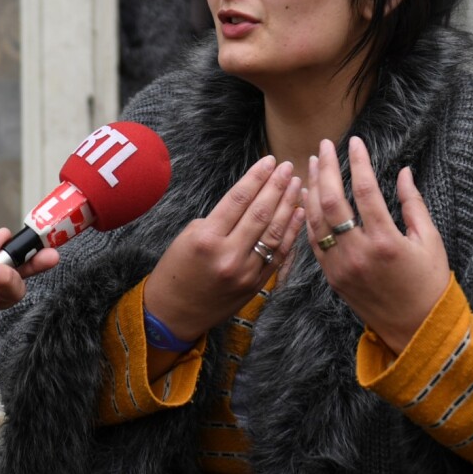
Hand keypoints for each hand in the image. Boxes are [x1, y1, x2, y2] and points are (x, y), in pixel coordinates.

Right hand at [144, 156, 304, 341]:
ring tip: (297, 184)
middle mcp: (228, 255)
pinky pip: (279, 254)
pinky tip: (298, 213)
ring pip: (274, 232)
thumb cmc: (176, 270)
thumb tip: (249, 201)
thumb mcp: (188, 236)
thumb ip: (218, 219)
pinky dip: (290, 232)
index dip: (256, 177)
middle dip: (277, 186)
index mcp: (207, 238)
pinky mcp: (256, 285)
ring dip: (288, 205)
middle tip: (289, 167)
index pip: (238, 199)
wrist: (174, 313)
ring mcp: (245, 272)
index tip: (269, 160)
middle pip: (260, 213)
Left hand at [305, 136, 449, 353]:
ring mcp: (340, 267)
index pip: (365, 191)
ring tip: (312, 163)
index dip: (358, 163)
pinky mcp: (331, 277)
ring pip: (315, 220)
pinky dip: (308, 216)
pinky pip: (313, 241)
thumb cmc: (428, 282)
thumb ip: (414, 203)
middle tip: (324, 145)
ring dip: (311, 188)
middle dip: (325, 169)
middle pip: (331, 202)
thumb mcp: (430, 240)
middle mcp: (358, 253)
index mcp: (386, 242)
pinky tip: (309, 196)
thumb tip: (403, 171)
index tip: (355, 142)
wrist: (415, 328)